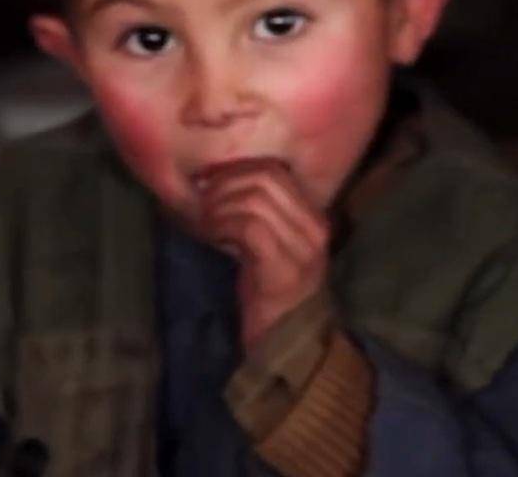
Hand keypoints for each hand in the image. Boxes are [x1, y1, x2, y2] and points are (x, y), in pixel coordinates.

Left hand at [199, 158, 329, 347]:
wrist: (288, 346)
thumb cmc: (271, 297)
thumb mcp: (271, 248)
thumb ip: (259, 217)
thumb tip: (217, 183)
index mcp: (314, 219)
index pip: (276, 171)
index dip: (237, 170)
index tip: (210, 184)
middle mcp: (314, 229)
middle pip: (265, 179)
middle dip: (224, 184)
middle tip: (202, 201)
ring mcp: (302, 249)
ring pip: (254, 200)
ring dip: (220, 206)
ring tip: (206, 222)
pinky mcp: (282, 269)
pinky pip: (249, 228)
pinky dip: (223, 225)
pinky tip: (212, 236)